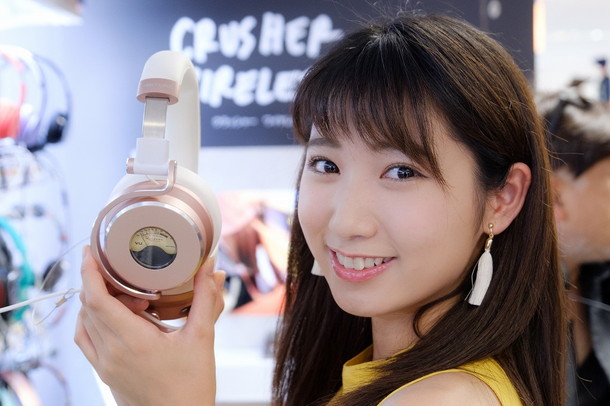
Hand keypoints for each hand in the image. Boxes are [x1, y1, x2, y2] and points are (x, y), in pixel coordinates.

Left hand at [75, 246, 224, 405]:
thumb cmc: (192, 387)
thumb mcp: (203, 338)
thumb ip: (205, 299)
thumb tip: (210, 269)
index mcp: (132, 341)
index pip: (96, 299)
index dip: (89, 271)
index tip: (91, 250)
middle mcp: (111, 353)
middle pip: (88, 306)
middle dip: (101, 281)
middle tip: (124, 270)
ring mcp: (104, 365)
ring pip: (85, 322)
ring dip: (97, 301)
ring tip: (127, 295)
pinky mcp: (105, 373)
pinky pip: (86, 340)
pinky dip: (93, 321)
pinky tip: (115, 316)